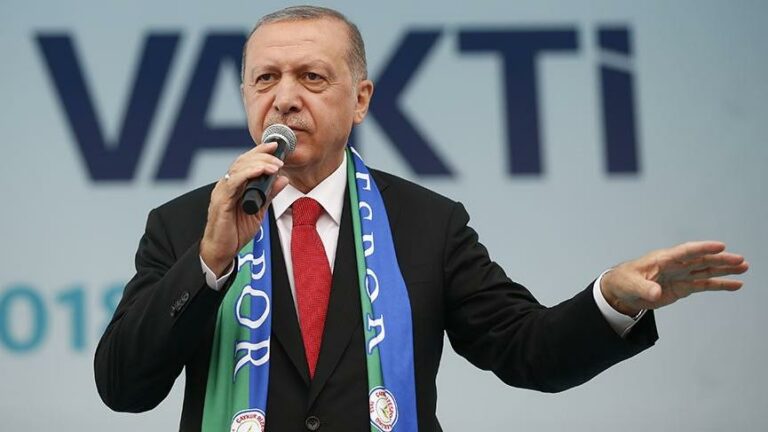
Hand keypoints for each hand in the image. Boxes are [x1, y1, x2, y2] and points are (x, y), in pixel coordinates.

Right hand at [200, 141, 289, 275]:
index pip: (247, 162)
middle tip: (279, 156)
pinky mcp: (221, 201)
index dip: (260, 151)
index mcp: (235, 185)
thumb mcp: (260, 210)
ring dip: (259, 163)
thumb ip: (269, 194)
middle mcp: (227, 185)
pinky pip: (234, 182)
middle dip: (263, 155)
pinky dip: (248, 174)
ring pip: (238, 168)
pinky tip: (260, 171)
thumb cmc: (236, 231)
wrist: (221, 251)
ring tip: (275, 165)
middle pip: (243, 161)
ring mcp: (222, 192)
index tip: (276, 145)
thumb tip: (283, 179)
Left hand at [600, 241, 748, 315]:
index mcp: (663, 259)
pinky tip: (735, 284)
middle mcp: (676, 265)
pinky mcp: (683, 287)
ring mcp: (681, 275)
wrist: (621, 291)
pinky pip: (704, 285)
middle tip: (740, 260)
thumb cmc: (624, 281)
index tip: (720, 246)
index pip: (686, 251)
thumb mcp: (631, 284)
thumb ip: (644, 288)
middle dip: (721, 259)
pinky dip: (720, 284)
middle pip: (701, 260)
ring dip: (725, 269)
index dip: (702, 248)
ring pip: (706, 270)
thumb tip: (655, 292)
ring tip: (744, 268)